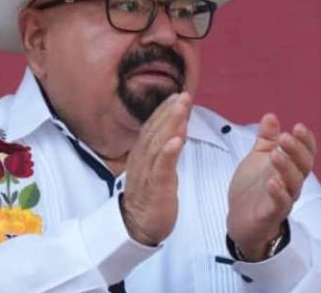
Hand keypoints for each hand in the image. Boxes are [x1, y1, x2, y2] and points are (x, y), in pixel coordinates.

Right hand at [121, 92, 191, 245]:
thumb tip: (177, 128)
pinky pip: (161, 168)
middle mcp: (142, 160)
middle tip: (183, 96)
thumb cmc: (150, 196)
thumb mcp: (157, 168)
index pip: (153, 127)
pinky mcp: (155, 188)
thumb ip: (165, 148)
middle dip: (169, 112)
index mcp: (142, 154)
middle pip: (155, 131)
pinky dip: (168, 152)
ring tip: (181, 109)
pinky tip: (177, 140)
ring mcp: (147, 173)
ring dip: (170, 125)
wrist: (137, 226)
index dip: (165, 110)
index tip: (178, 95)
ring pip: (157, 144)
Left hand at [227, 113, 316, 260]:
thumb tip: (271, 116)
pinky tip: (271, 182)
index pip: (305, 153)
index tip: (298, 126)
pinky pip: (280, 205)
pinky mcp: (271, 214)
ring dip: (286, 168)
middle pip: (303, 167)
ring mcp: (283, 199)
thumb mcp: (257, 158)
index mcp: (289, 168)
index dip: (306, 141)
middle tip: (285, 137)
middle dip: (297, 150)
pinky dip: (278, 193)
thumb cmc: (252, 187)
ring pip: (293, 184)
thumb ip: (266, 139)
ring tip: (276, 154)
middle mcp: (290, 183)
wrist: (239, 219)